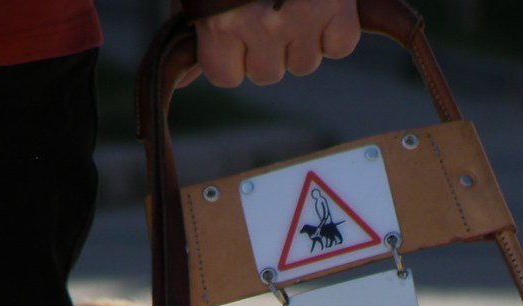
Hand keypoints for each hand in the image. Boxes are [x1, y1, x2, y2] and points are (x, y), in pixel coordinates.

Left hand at [184, 0, 359, 87]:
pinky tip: (323, 4)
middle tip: (267, 6)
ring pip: (304, 63)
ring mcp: (303, 16)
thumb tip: (182, 82)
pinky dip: (335, 30)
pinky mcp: (338, 5)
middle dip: (266, 48)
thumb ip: (189, 24)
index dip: (229, 56)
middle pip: (267, 74)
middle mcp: (261, 25)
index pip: (225, 76)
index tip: (231, 30)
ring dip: (301, 39)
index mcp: (220, 20)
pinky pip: (340, 45)